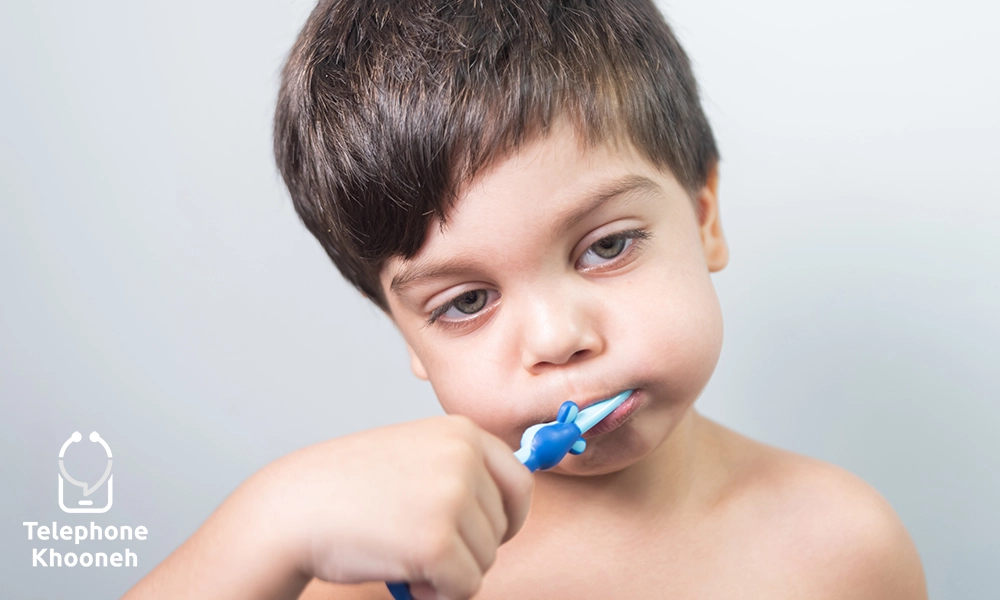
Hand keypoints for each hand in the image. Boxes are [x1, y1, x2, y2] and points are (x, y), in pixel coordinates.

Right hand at [266, 414, 534, 599]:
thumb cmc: (349, 487)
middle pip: (502, 528)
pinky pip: (464, 586)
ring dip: (449, 570)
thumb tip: (512, 503)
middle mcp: (463, 458)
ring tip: (402, 551)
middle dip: (468, 547)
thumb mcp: (415, 453)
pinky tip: (401, 572)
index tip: (489, 531)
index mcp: (461, 432)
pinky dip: (436, 593)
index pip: (520, 482)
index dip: (508, 516)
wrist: (295, 508)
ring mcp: (451, 499)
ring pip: (484, 559)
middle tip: (421, 543)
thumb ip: (460, 469)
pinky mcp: (436, 543)